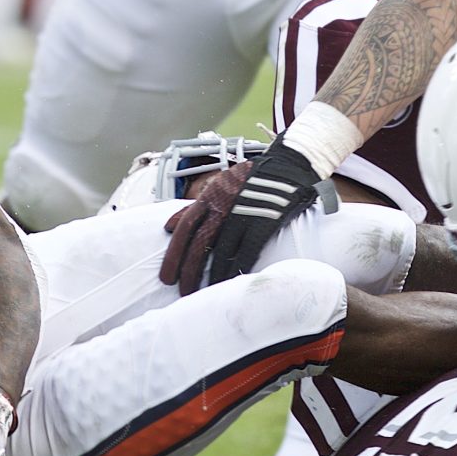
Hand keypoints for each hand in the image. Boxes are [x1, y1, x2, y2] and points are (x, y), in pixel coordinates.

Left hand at [158, 138, 326, 294]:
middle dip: (189, 270)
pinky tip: (231, 280)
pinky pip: (247, 250)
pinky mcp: (264, 220)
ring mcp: (243, 213)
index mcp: (209, 196)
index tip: (168, 277)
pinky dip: (238, 267)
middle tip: (182, 292)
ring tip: (205, 292)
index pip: (186, 227)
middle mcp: (222, 204)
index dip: (174, 254)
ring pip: (221, 250)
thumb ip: (194, 207)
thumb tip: (169, 226)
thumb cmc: (252, 178)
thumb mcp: (219, 186)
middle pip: (199, 243)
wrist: (289, 163)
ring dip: (212, 274)